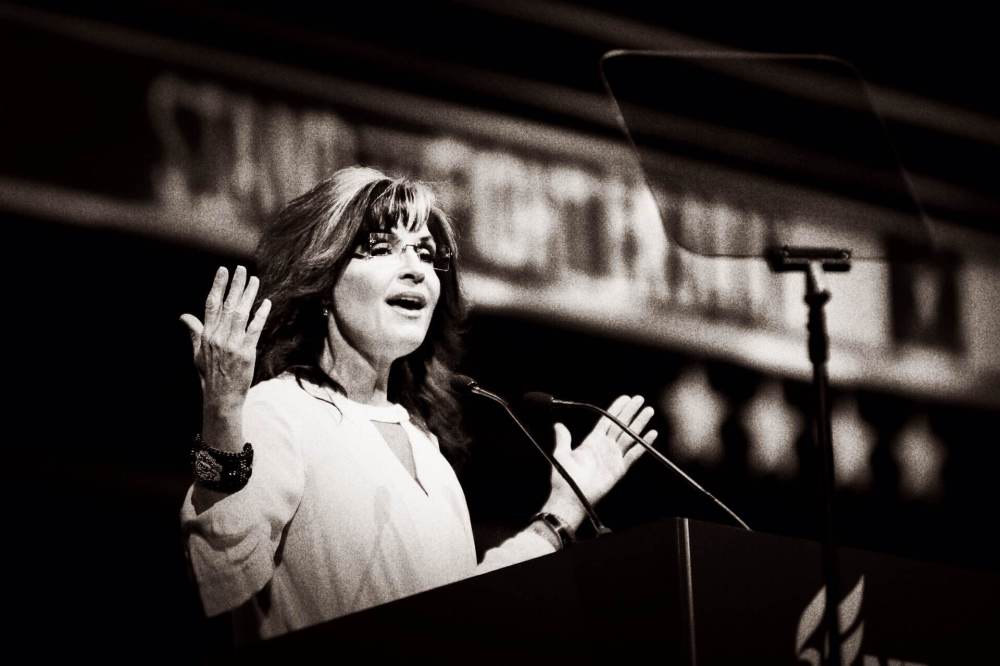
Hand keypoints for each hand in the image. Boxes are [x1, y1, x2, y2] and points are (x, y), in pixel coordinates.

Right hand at [179, 266, 270, 411]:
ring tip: (255, 280)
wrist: (220, 396)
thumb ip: (194, 332)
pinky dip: (260, 315)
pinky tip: (266, 303)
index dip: (218, 286)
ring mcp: (232, 344)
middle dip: (235, 285)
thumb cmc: (210, 375)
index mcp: (207, 335)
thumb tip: (184, 316)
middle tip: (241, 269)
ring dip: (248, 295)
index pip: (211, 304)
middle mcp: (218, 336)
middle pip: (227, 305)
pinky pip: (254, 329)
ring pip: (241, 314)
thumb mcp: (197, 353)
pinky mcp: (245, 352)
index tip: (223, 271)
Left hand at [543, 395, 656, 528]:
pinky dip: (643, 444)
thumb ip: (563, 439)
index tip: (625, 398)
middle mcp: (605, 447)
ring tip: (648, 411)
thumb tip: (558, 425)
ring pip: (629, 436)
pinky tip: (651, 434)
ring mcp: (613, 457)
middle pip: (620, 425)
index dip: (616, 409)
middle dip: (631, 412)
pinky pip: (634, 454)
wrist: (571, 498)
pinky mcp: (619, 468)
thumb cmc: (564, 478)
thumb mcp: (561, 455)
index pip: (607, 420)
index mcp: (592, 441)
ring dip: (639, 423)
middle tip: (640, 400)